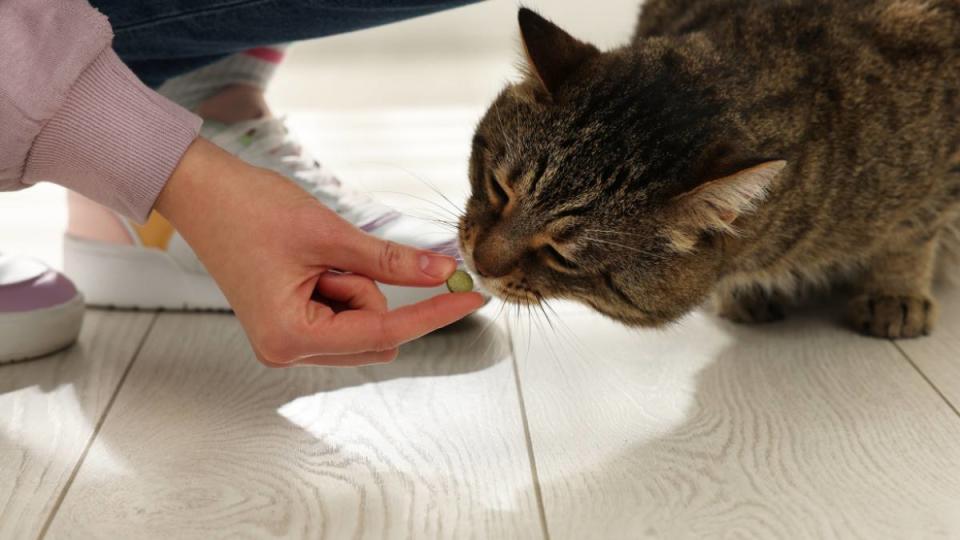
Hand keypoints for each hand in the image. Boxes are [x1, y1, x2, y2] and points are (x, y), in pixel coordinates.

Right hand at [155, 138, 483, 365]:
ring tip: (314, 255)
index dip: (434, 313)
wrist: (201, 192)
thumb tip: (443, 271)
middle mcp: (286, 350)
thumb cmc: (249, 209)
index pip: (384, 333)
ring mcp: (286, 341)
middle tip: (338, 254)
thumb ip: (391, 261)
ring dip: (356, 286)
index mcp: (291, 337)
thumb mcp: (330, 234)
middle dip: (372, 292)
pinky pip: (343, 314)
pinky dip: (344, 285)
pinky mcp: (289, 326)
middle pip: (374, 334)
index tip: (474, 299)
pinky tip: (310, 262)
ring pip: (362, 324)